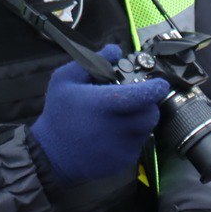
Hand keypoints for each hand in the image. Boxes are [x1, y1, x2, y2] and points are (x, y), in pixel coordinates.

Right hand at [28, 46, 175, 189]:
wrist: (51, 156)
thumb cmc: (58, 114)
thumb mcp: (65, 80)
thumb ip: (92, 62)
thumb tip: (115, 49)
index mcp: (105, 104)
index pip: (143, 95)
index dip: (156, 88)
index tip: (159, 83)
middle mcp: (118, 127)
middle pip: (151, 113)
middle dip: (147, 104)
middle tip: (135, 100)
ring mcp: (123, 147)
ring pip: (146, 129)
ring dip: (139, 120)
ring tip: (119, 117)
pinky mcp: (125, 161)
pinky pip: (137, 145)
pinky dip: (131, 137)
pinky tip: (112, 134)